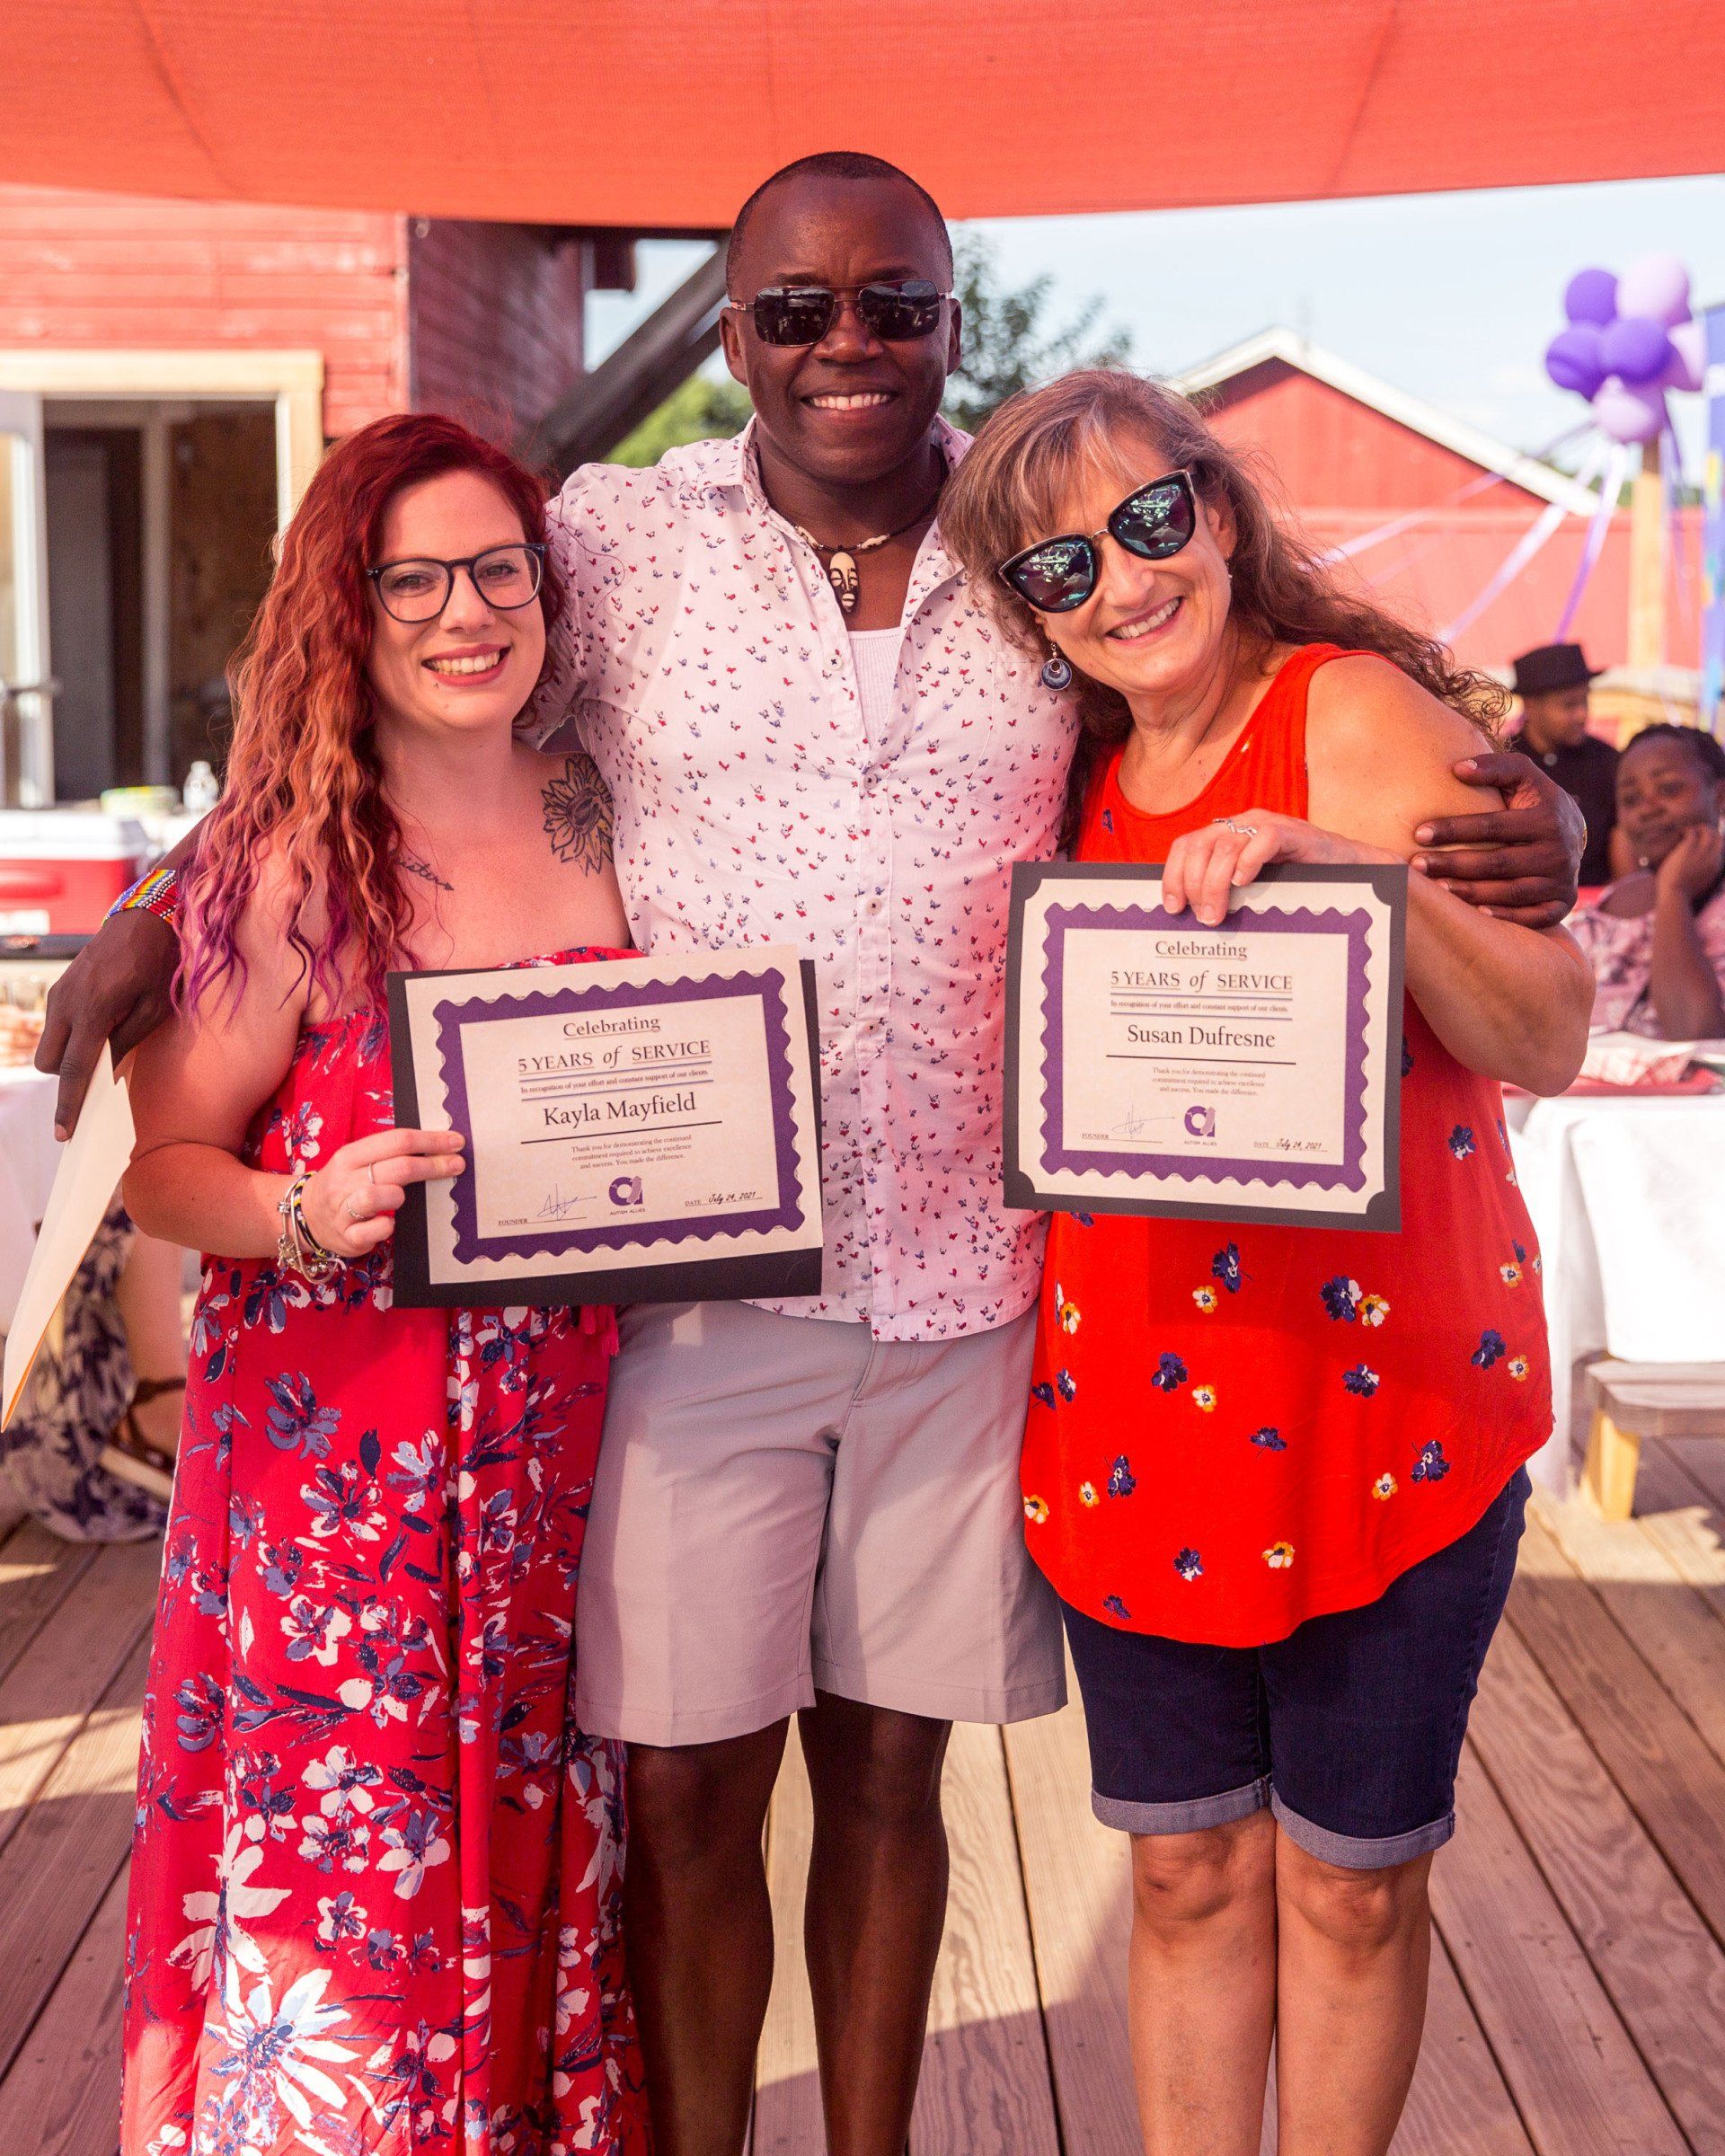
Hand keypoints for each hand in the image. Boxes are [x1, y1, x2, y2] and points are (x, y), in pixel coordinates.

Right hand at [36, 909, 178, 1138]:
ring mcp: (59, 994)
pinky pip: (56, 1024)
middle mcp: (66, 1004)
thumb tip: (109, 1073)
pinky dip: (71, 1035)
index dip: (68, 1106)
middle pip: (50, 1064)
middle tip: (99, 1074)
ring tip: (105, 1043)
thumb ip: (127, 1042)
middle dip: (67, 1076)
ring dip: (68, 1054)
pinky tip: (101, 1025)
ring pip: (48, 1044)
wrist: (146, 917)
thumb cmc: (160, 964)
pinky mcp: (60, 986)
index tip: (63, 1135)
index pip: (74, 1071)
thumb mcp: (155, 1009)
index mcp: (92, 1012)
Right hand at [298, 1128, 465, 1257]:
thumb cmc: (344, 1186)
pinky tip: (390, 1224)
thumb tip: (438, 1147)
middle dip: (432, 1165)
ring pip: (376, 1196)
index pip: (396, 1141)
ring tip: (402, 1198)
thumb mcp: (358, 1163)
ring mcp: (343, 1209)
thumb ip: (389, 1155)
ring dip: (398, 1195)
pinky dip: (386, 1227)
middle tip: (457, 1165)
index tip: (456, 1142)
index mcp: (350, 1155)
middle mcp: (345, 1179)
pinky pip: (372, 1231)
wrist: (305, 1217)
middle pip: (396, 1167)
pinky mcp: (347, 1236)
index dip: (430, 1141)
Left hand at [1161, 810, 1380, 925]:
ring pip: (1225, 846)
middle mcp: (1241, 824)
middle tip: (1202, 918)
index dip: (1173, 875)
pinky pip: (1263, 839)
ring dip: (1215, 883)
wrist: (1346, 868)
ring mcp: (1265, 824)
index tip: (1173, 907)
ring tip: (1217, 913)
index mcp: (1226, 835)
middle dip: (1193, 885)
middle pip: (1199, 846)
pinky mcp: (1291, 832)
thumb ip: (1224, 891)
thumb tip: (1194, 918)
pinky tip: (1244, 883)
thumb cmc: (1295, 880)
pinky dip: (1248, 861)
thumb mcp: (1251, 886)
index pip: (1186, 846)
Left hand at [1410, 751, 1581, 928]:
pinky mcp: (1562, 904)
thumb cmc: (1534, 801)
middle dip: (1454, 864)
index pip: (1493, 826)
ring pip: (1511, 892)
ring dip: (1471, 893)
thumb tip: (1457, 769)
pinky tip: (1476, 913)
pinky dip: (1506, 917)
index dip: (1455, 829)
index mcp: (1547, 818)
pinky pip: (1533, 917)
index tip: (1419, 833)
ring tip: (1435, 889)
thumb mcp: (1524, 776)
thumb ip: (1495, 767)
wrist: (1572, 833)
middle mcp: (1558, 852)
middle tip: (1417, 865)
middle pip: (1498, 862)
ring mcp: (1561, 881)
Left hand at [1654, 824, 1724, 904]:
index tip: (1706, 842)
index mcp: (1717, 866)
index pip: (1722, 848)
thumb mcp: (1702, 884)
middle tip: (1700, 832)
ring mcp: (1702, 852)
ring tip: (1690, 831)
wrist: (1675, 895)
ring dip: (1700, 829)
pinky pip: (1692, 832)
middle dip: (1711, 832)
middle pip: (1719, 837)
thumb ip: (1706, 875)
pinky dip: (1687, 830)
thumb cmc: (1684, 893)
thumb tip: (1700, 873)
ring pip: (1708, 832)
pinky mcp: (1689, 848)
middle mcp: (1713, 857)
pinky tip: (1681, 833)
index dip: (1715, 843)